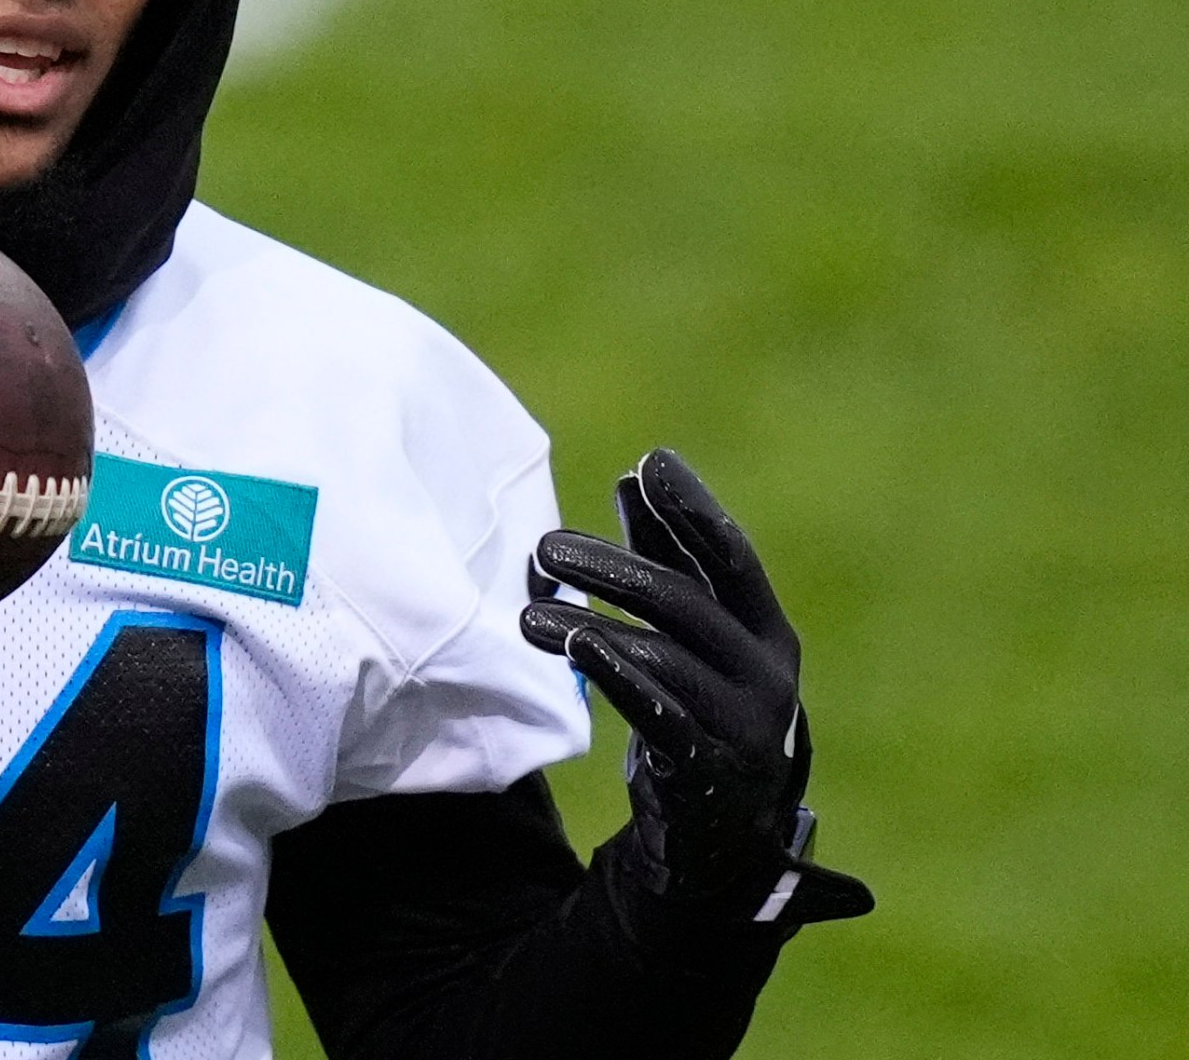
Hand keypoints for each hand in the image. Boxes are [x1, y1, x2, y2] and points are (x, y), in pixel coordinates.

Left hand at [520, 449, 871, 924]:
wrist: (729, 832)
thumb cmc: (704, 707)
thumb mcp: (695, 636)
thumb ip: (668, 559)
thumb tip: (634, 477)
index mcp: (767, 630)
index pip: (732, 557)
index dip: (693, 509)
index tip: (650, 462)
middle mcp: (766, 673)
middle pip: (686, 603)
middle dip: (614, 567)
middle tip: (545, 547)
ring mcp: (742, 724)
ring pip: (664, 656)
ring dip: (590, 625)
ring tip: (528, 613)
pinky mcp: (706, 768)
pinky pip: (658, 714)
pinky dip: (616, 676)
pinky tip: (576, 647)